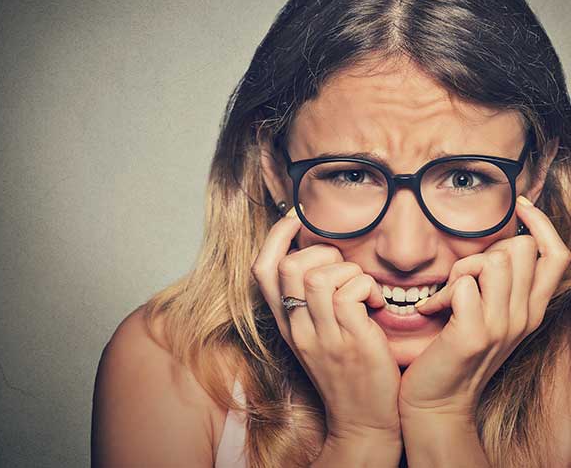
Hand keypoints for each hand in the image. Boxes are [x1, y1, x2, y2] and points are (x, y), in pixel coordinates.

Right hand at [251, 206, 402, 440]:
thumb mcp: (314, 336)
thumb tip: (316, 256)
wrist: (364, 420)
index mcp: (286, 323)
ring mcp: (323, 336)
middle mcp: (298, 328)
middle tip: (343, 265)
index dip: (276, 236)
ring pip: (319, 276)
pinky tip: (376, 304)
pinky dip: (367, 287)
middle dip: (321, 251)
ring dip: (347, 270)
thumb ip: (308, 301)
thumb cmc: (345, 370)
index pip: (262, 271)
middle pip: (289, 267)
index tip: (297, 218)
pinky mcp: (352, 342)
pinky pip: (351, 292)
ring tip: (361, 286)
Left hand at [398, 196, 570, 420]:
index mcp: (531, 310)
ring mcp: (501, 328)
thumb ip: (499, 284)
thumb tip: (497, 248)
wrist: (438, 400)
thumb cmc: (455, 349)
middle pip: (520, 250)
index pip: (558, 255)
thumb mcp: (488, 314)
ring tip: (445, 299)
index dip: (542, 225)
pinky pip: (463, 286)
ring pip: (491, 262)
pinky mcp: (472, 335)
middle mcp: (524, 317)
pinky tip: (429, 312)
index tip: (519, 206)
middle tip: (460, 282)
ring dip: (460, 273)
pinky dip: (440, 294)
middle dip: (484, 254)